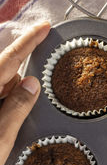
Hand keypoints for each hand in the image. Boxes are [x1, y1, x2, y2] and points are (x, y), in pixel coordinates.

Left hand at [0, 22, 49, 164]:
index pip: (8, 59)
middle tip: (27, 103)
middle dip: (20, 83)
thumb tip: (33, 83)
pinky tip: (6, 123)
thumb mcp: (1, 137)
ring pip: (1, 88)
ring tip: (9, 125)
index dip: (28, 42)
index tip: (44, 28)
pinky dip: (6, 106)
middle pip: (4, 74)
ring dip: (12, 98)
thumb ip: (17, 107)